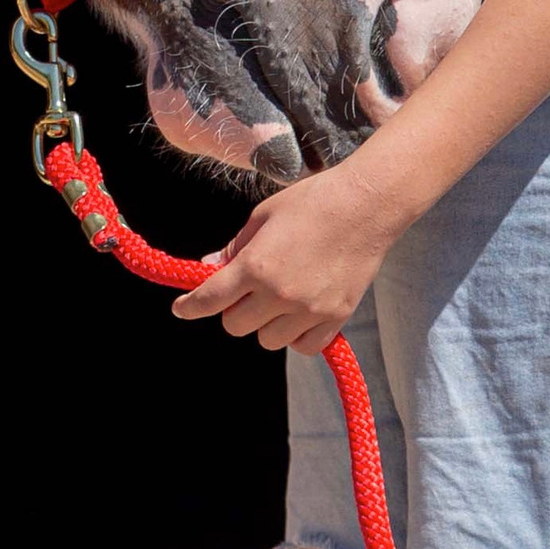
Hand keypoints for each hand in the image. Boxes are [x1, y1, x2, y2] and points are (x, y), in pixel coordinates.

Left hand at [170, 165, 404, 350]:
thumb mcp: (263, 216)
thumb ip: (234, 247)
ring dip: (265, 324)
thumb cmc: (312, 201)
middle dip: (233, 309)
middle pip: (236, 325)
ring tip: (278, 298)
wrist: (367, 205)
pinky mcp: (336, 318)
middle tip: (245, 290)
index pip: (211, 300)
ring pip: (268, 340)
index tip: (182, 308)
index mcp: (256, 265)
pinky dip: (296, 336)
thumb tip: (208, 269)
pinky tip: (299, 314)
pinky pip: (304, 347)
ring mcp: (309, 309)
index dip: (190, 307)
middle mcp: (280, 293)